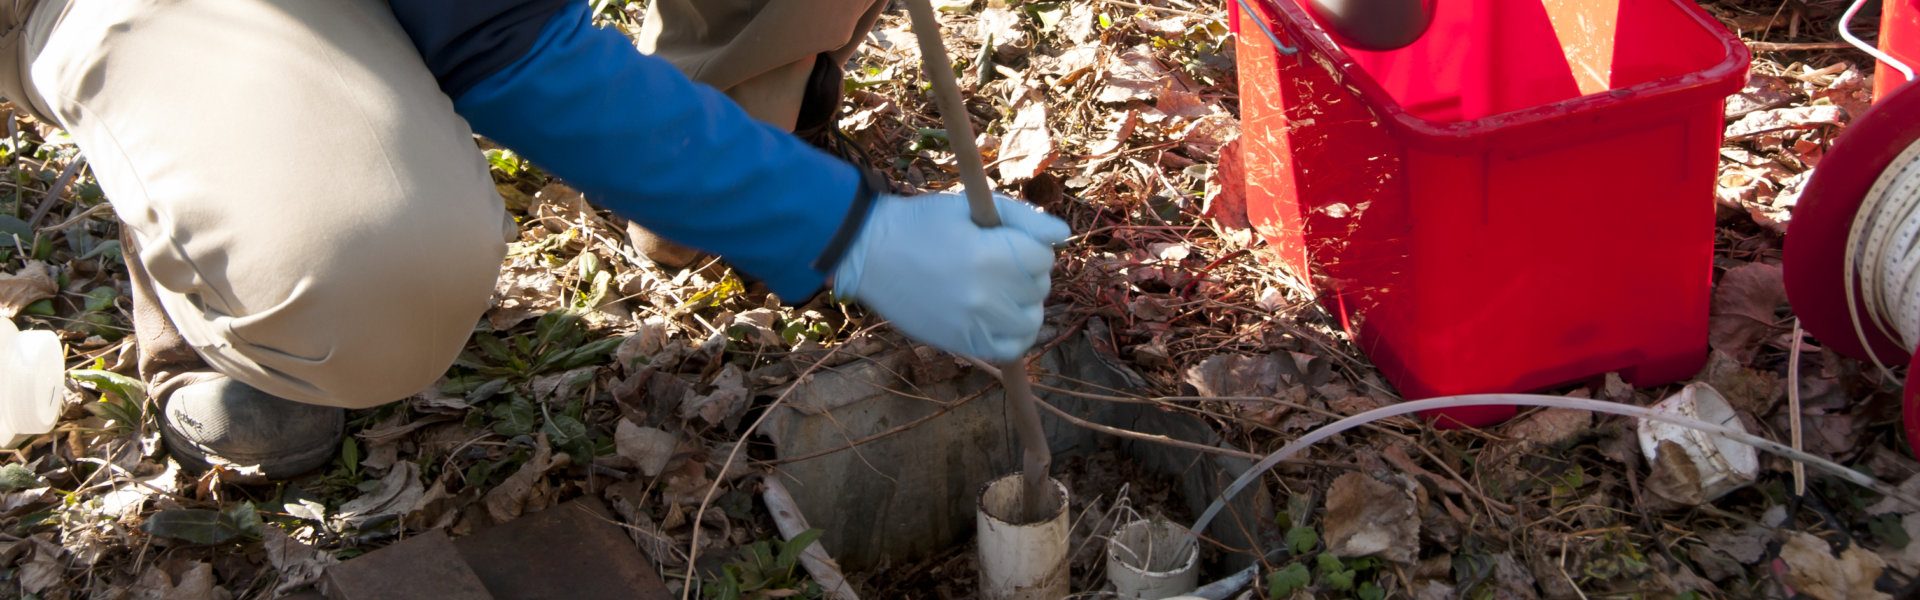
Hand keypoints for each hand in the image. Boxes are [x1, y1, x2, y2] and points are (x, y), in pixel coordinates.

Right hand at [833, 192, 1070, 360]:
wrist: (871, 253)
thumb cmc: (922, 223)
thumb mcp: (971, 208)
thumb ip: (1022, 218)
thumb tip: (1064, 234)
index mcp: (989, 255)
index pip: (1044, 257)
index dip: (1029, 245)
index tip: (1005, 241)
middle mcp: (986, 294)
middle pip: (1039, 287)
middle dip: (1026, 272)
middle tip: (996, 262)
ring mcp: (974, 323)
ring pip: (1031, 320)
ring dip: (1024, 304)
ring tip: (1000, 290)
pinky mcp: (962, 343)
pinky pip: (1011, 349)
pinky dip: (1015, 335)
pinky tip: (1000, 318)